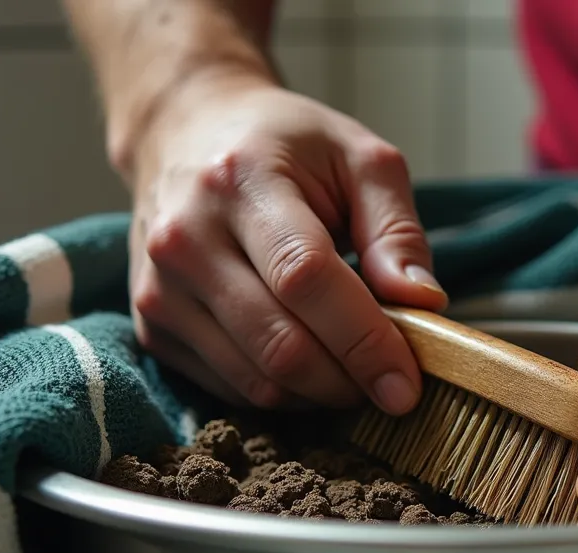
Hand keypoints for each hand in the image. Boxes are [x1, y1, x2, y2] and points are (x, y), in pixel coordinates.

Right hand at [124, 77, 445, 411]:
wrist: (185, 132)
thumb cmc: (285, 145)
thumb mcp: (358, 159)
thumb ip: (397, 230)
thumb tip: (424, 304)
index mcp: (240, 182)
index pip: (306, 279)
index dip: (364, 340)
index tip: (407, 383)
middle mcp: (185, 238)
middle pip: (280, 344)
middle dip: (349, 381)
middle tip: (390, 384)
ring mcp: (159, 288)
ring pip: (255, 381)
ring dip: (319, 395)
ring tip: (354, 370)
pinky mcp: (152, 326)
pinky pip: (228, 389)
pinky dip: (282, 393)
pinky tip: (309, 363)